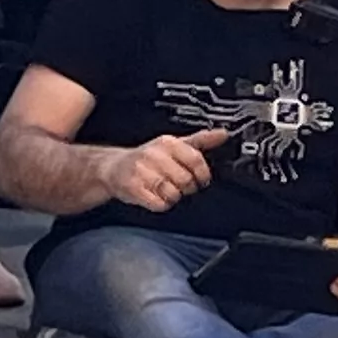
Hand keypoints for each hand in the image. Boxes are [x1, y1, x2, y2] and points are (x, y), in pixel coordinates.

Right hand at [107, 126, 231, 212]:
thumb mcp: (174, 145)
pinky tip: (156, 196)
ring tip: (166, 190)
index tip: (201, 179)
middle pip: (186, 180)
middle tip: (180, 185)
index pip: (196, 160)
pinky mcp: (133, 188)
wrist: (113, 167)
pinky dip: (161, 204)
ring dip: (173, 196)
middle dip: (187, 187)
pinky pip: (159, 203)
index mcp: (167, 143)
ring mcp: (141, 172)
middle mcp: (153, 155)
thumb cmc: (147, 158)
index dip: (203, 174)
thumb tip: (223, 134)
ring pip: (173, 193)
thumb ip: (201, 140)